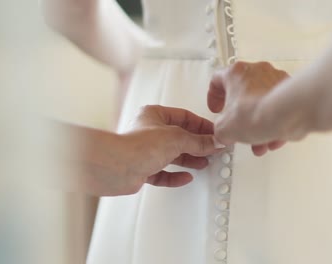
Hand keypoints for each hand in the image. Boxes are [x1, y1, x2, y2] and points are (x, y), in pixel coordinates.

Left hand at [72, 105, 222, 195]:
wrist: (117, 167)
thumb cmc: (137, 145)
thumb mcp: (177, 138)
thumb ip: (198, 141)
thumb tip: (213, 142)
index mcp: (154, 115)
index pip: (184, 116)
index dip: (201, 125)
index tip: (214, 133)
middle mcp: (149, 132)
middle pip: (179, 137)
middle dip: (196, 144)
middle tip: (211, 149)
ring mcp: (145, 151)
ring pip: (171, 155)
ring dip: (188, 159)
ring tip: (203, 162)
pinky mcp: (142, 169)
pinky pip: (163, 173)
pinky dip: (175, 176)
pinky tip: (185, 177)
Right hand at [207, 61, 288, 155]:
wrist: (288, 114)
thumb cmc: (257, 112)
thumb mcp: (224, 129)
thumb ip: (220, 130)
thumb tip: (224, 134)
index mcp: (235, 73)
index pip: (217, 80)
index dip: (214, 97)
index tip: (216, 107)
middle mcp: (257, 71)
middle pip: (242, 94)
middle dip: (240, 117)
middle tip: (238, 128)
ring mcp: (276, 79)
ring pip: (262, 102)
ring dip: (258, 123)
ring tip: (258, 142)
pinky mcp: (292, 90)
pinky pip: (279, 107)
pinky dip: (275, 122)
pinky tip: (273, 138)